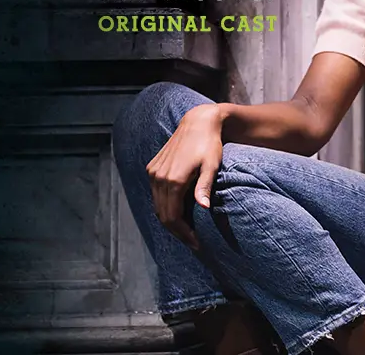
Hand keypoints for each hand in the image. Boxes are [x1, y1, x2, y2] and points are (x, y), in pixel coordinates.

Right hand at [146, 103, 226, 249]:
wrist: (198, 123)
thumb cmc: (210, 145)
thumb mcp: (212, 166)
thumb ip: (205, 187)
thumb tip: (203, 207)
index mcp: (173, 180)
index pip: (173, 217)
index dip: (184, 233)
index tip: (197, 243)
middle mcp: (159, 177)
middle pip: (163, 215)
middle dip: (177, 231)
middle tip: (193, 241)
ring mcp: (153, 172)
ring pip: (157, 206)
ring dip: (170, 220)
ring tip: (187, 231)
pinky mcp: (152, 168)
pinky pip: (155, 194)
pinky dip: (165, 207)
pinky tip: (178, 212)